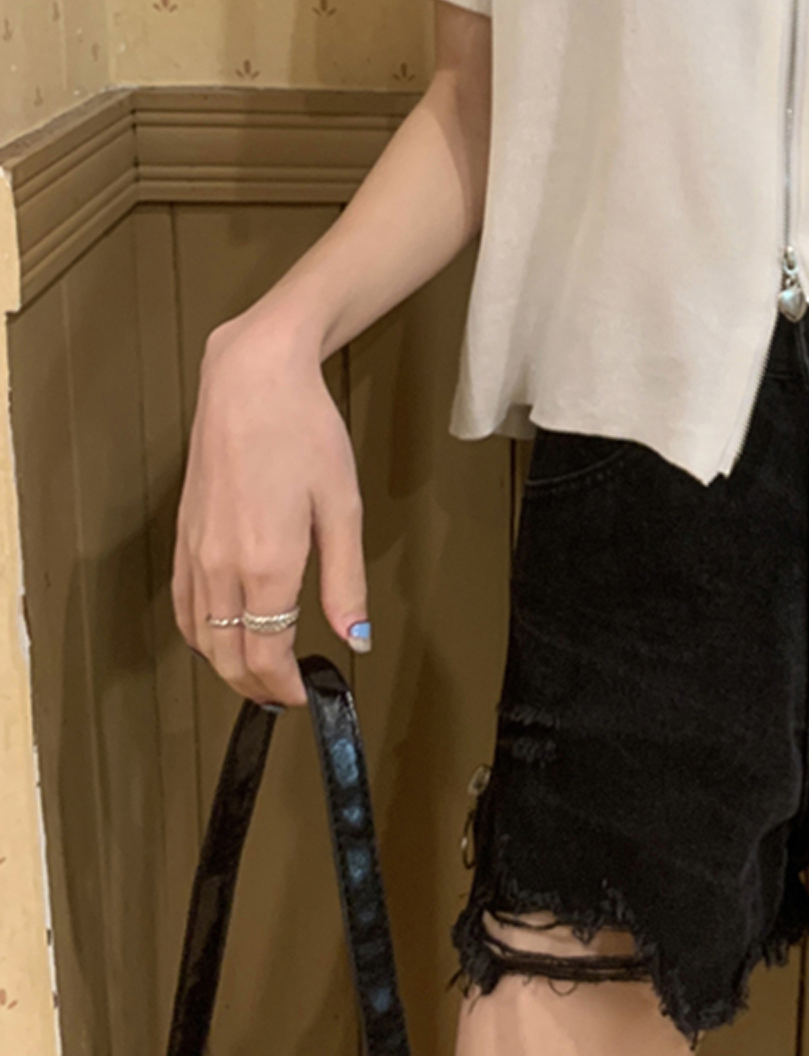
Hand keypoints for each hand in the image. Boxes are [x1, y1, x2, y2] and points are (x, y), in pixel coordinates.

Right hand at [172, 314, 369, 707]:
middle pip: (227, 656)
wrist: (251, 382)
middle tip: (287, 695)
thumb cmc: (305, 434)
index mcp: (266, 564)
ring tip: (261, 673)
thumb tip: (356, 638)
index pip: (267, 654)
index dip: (285, 685)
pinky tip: (224, 632)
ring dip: (227, 665)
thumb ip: (346, 581)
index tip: (308, 696)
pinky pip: (184, 605)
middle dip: (256, 686)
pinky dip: (202, 633)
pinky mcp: (182, 536)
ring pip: (200, 637)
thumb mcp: (342, 507)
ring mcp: (194, 552)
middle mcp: (221, 566)